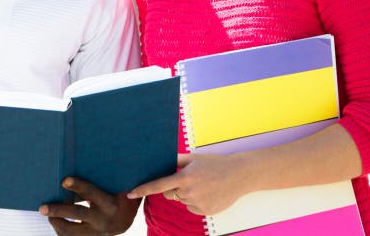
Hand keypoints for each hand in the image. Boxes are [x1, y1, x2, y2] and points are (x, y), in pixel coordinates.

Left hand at [40, 177, 139, 234]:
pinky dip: (60, 230)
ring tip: (47, 214)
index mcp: (109, 203)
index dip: (77, 186)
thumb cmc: (114, 197)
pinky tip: (55, 221)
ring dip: (56, 222)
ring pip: (72, 231)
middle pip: (77, 214)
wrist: (124, 220)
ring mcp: (96, 232)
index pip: (91, 193)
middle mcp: (102, 219)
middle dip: (58, 211)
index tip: (64, 180)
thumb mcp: (110, 188)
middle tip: (42, 207)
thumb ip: (93, 183)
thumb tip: (69, 174)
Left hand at [127, 153, 249, 215]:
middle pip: (170, 194)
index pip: (158, 185)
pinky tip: (208, 193)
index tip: (130, 193)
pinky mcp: (204, 212)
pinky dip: (196, 202)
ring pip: (181, 201)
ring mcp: (198, 204)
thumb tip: (158, 160)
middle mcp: (189, 192)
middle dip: (175, 188)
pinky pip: (191, 208)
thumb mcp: (194, 158)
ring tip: (203, 185)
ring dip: (187, 194)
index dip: (143, 189)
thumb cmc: (214, 163)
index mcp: (185, 177)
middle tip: (191, 179)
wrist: (239, 175)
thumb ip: (175, 160)